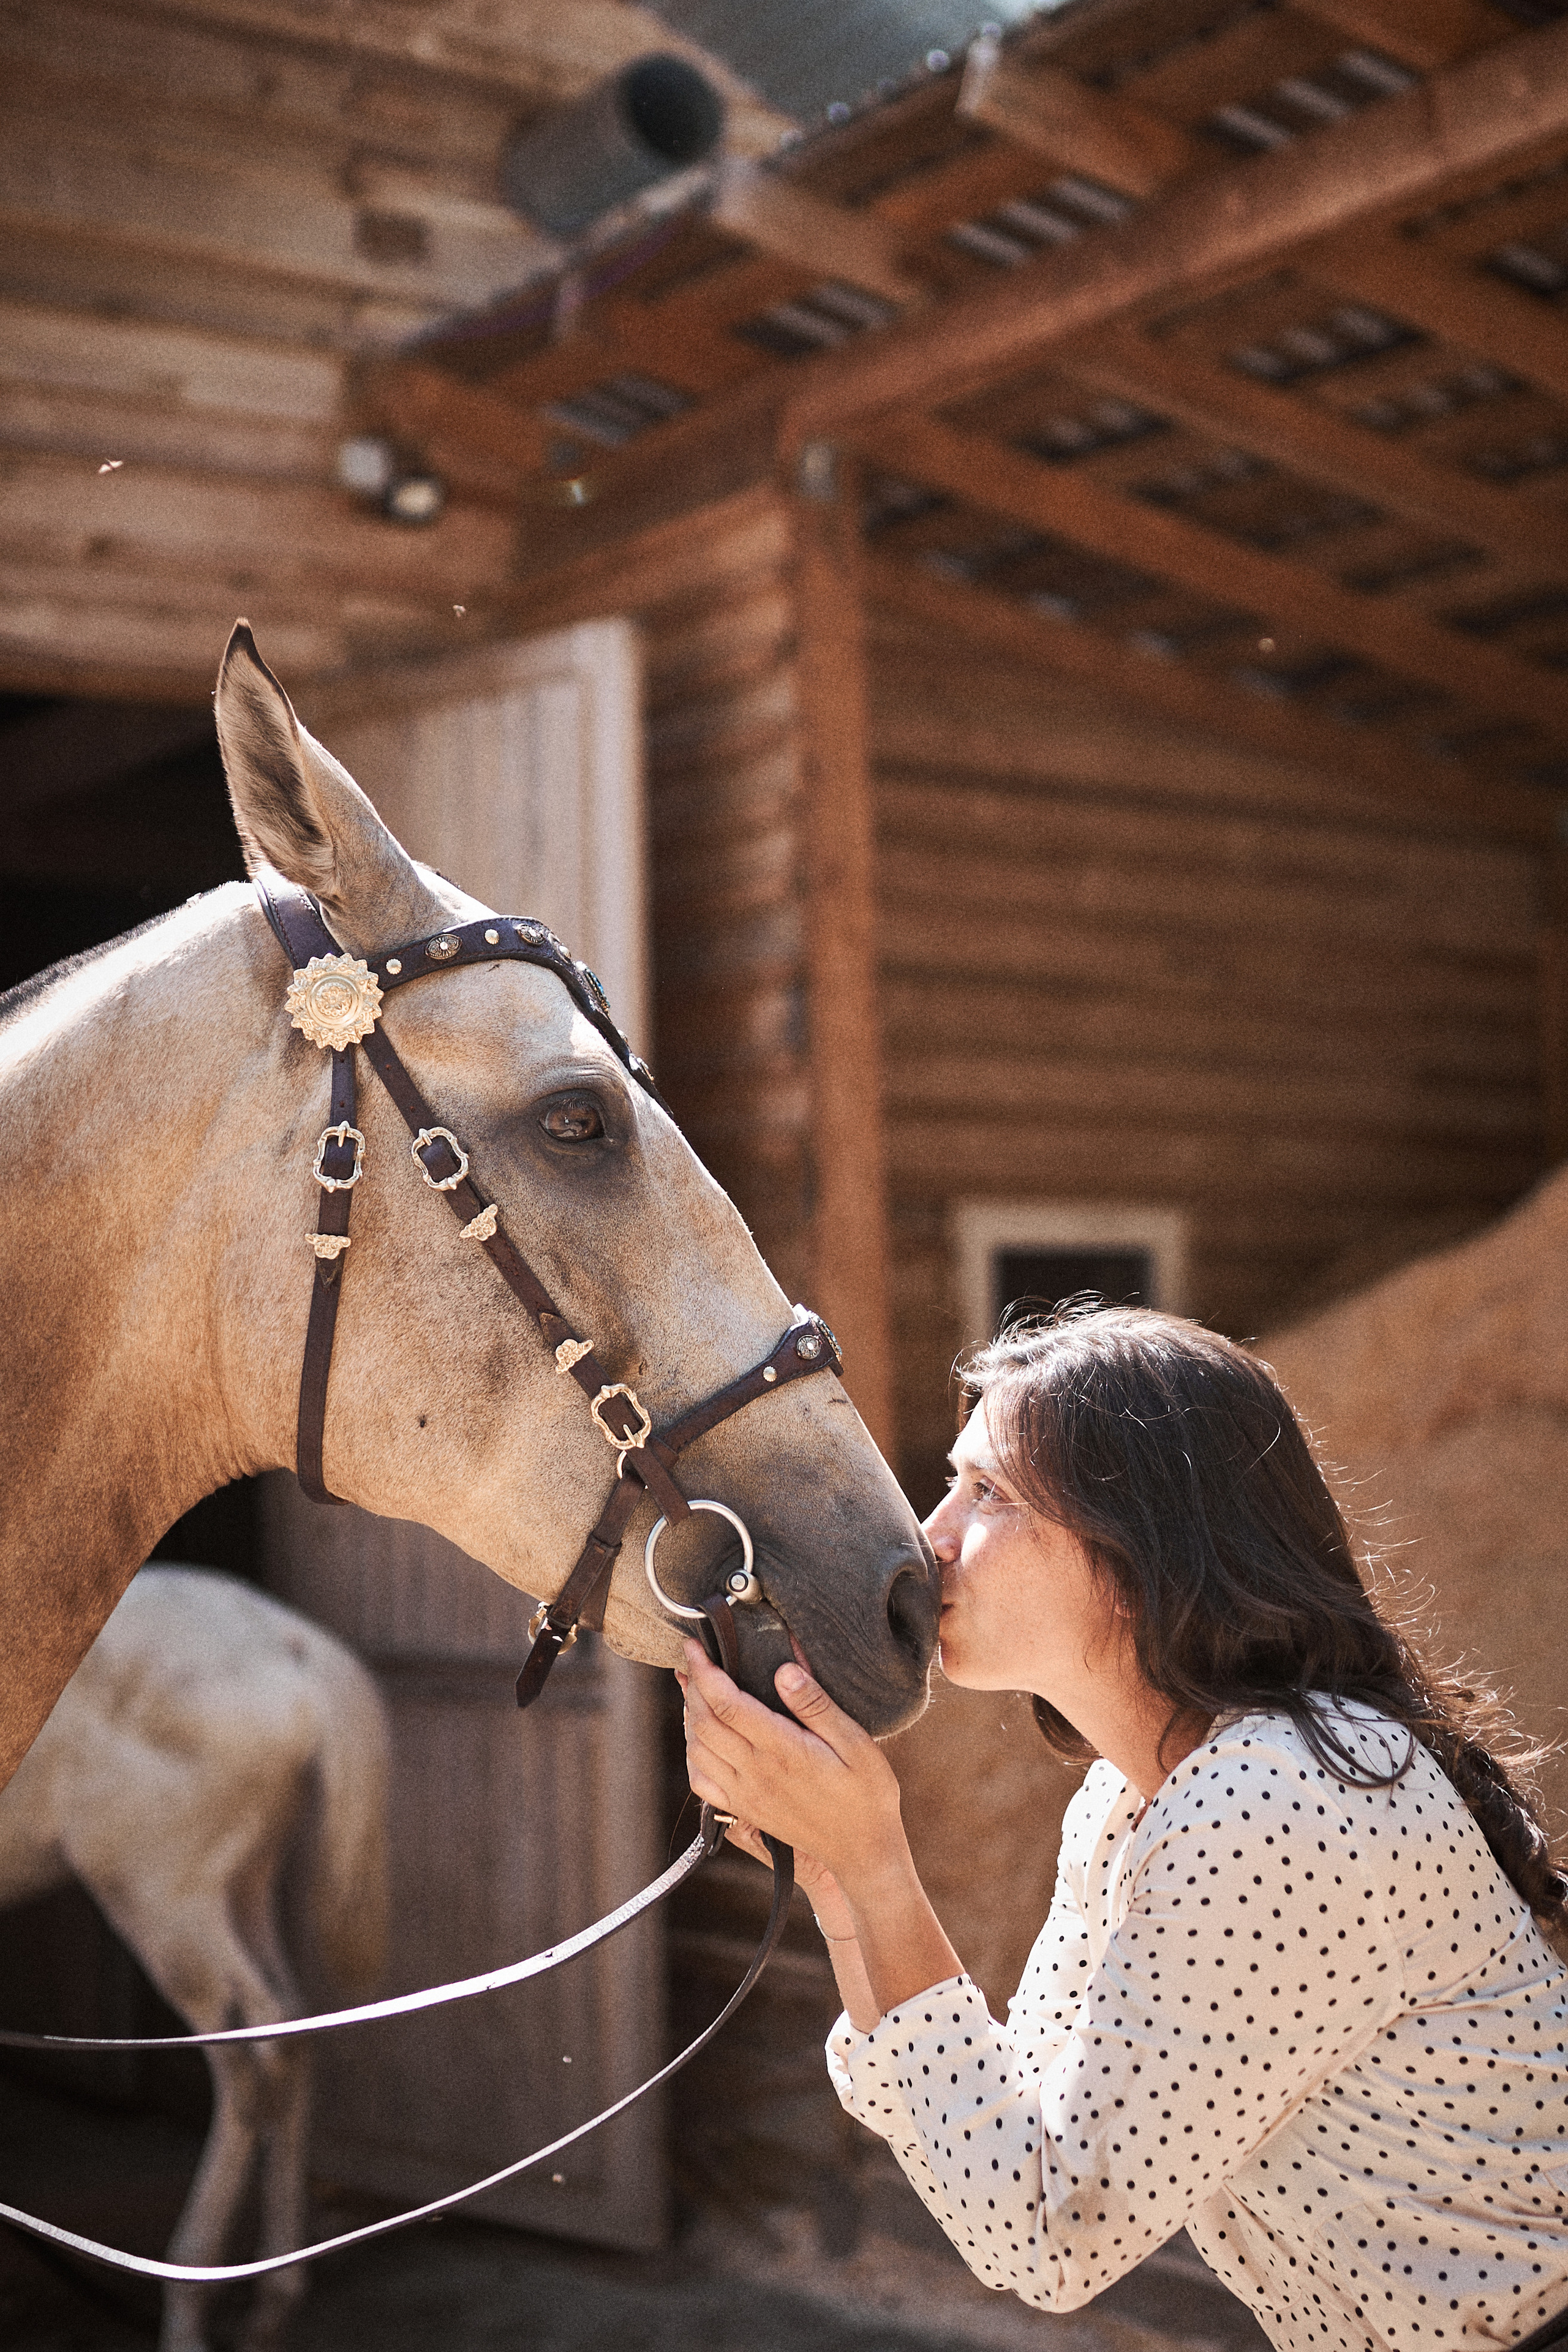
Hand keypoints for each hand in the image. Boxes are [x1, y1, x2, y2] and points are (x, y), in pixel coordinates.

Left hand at [678, 1639, 962, 2027]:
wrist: (863, 1853)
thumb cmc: (866, 1793)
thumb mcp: (856, 1742)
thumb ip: (817, 1705)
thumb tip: (784, 1669)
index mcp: (781, 1750)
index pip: (727, 1703)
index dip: (705, 1671)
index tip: (694, 1645)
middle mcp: (755, 1773)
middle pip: (705, 1722)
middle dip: (693, 1686)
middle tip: (693, 1658)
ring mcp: (746, 1795)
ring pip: (698, 1750)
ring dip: (689, 1716)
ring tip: (694, 1689)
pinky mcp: (745, 1810)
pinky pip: (702, 1782)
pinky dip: (693, 1754)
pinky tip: (700, 1739)